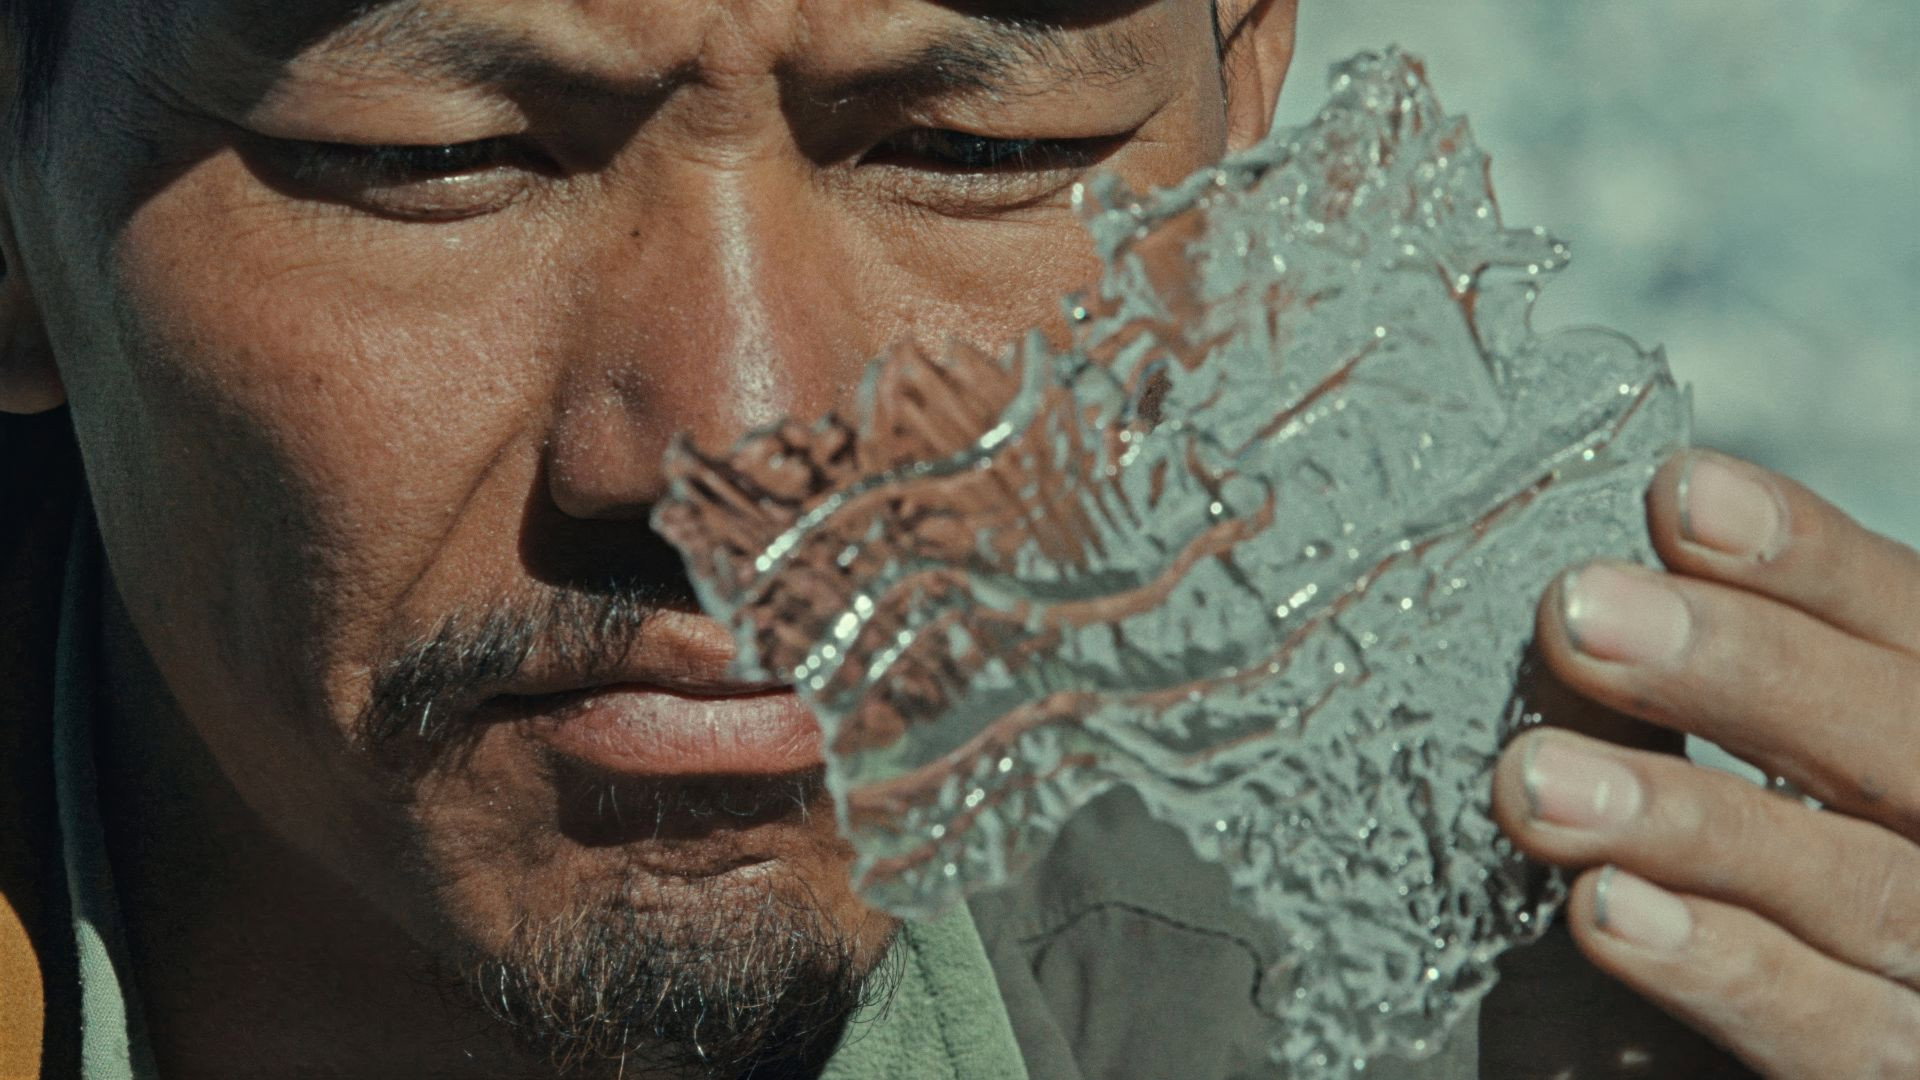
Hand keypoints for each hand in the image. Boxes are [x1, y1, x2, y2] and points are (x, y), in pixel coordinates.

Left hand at [1492, 449, 1919, 1078]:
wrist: (1870, 1015)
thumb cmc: (1821, 869)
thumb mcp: (1809, 748)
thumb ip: (1755, 673)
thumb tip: (1628, 548)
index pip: (1910, 625)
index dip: (1810, 562)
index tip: (1680, 496)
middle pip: (1900, 741)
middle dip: (1744, 671)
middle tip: (1580, 614)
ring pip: (1858, 889)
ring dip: (1691, 826)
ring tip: (1538, 778)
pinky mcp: (1906, 1074)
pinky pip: (1839, 1038)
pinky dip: (1727, 972)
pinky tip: (1607, 911)